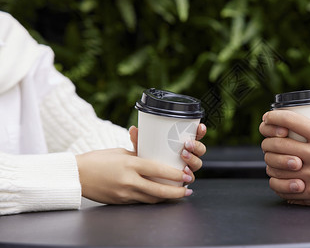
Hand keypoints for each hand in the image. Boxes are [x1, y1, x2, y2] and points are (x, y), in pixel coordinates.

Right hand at [76, 148, 193, 204]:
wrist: (76, 175)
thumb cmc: (98, 160)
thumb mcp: (120, 153)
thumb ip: (138, 156)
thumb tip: (154, 158)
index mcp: (130, 164)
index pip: (158, 170)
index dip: (175, 175)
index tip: (186, 174)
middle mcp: (129, 181)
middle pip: (159, 190)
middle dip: (177, 192)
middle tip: (187, 189)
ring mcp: (124, 194)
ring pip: (152, 199)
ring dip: (167, 198)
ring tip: (179, 194)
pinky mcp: (120, 202)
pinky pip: (141, 202)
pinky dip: (152, 200)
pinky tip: (160, 197)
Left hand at [129, 123, 206, 182]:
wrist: (144, 178)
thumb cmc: (148, 159)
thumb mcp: (144, 148)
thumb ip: (140, 140)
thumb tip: (133, 129)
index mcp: (183, 144)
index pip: (196, 136)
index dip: (200, 131)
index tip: (199, 127)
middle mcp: (188, 155)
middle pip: (200, 150)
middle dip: (196, 146)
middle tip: (186, 145)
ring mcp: (187, 167)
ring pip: (197, 163)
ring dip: (193, 160)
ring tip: (184, 157)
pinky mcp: (183, 180)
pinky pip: (190, 178)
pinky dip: (190, 175)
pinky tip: (185, 173)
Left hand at [259, 110, 309, 208]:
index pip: (289, 120)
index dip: (272, 116)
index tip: (267, 117)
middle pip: (276, 144)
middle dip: (266, 141)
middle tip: (268, 141)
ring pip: (275, 166)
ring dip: (269, 161)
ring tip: (272, 160)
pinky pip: (283, 188)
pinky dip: (276, 182)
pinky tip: (278, 178)